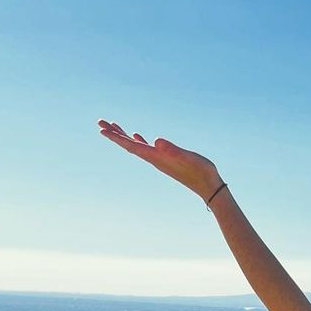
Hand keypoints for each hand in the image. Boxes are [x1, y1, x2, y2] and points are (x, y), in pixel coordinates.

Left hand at [97, 120, 222, 200]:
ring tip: (112, 127)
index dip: (117, 137)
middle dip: (115, 134)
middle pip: (129, 146)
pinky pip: (148, 148)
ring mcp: (160, 160)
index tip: (102, 129)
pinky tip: (138, 136)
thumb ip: (173, 150)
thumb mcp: (189, 158)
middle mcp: (155, 159)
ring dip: (124, 136)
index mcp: (157, 157)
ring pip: (136, 146)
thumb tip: (156, 140)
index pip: (132, 146)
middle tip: (100, 122)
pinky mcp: (167, 160)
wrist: (210, 188)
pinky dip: (139, 141)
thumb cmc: (202, 172)